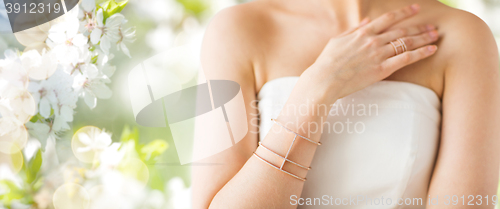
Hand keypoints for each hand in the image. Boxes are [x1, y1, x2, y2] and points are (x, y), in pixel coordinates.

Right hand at [303, 4, 438, 101]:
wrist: (324, 79)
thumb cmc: (327, 62)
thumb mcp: (337, 40)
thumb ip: (353, 30)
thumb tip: (365, 21)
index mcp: (362, 32)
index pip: (388, 18)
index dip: (404, 12)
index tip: (416, 9)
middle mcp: (373, 40)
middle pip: (402, 30)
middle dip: (419, 27)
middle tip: (432, 26)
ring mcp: (378, 54)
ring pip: (406, 42)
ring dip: (423, 38)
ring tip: (436, 36)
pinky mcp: (382, 69)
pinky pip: (406, 59)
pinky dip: (420, 53)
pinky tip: (431, 50)